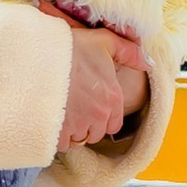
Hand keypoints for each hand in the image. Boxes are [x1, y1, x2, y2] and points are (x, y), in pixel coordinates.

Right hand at [57, 22, 136, 148]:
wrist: (37, 56)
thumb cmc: (70, 48)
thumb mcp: (104, 41)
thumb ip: (129, 52)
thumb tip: (148, 63)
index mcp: (112, 98)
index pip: (113, 124)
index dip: (101, 118)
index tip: (89, 107)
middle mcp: (99, 116)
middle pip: (95, 133)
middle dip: (85, 126)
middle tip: (72, 108)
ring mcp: (78, 125)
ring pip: (77, 140)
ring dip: (70, 132)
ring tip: (60, 113)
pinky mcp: (58, 132)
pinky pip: (60, 144)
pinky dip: (55, 137)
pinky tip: (50, 120)